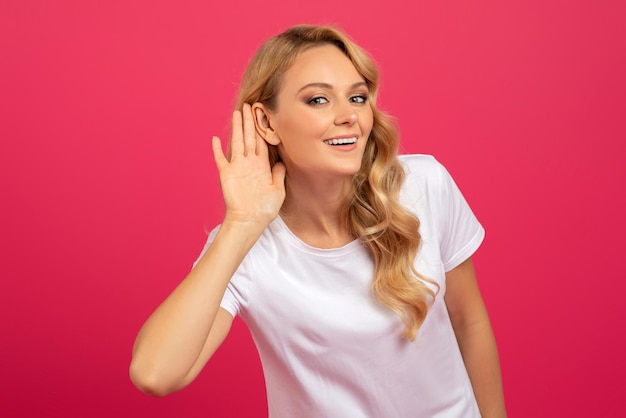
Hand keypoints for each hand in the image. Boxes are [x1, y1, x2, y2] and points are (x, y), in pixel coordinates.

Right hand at [212, 103, 285, 228]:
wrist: (250, 221)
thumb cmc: (265, 209)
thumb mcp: (278, 190)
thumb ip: (279, 174)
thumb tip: (283, 162)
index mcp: (262, 166)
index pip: (262, 142)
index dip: (262, 129)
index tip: (263, 116)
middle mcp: (249, 164)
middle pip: (249, 137)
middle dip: (250, 121)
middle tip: (249, 105)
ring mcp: (237, 167)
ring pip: (237, 141)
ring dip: (237, 127)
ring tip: (237, 112)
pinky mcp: (226, 174)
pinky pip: (220, 159)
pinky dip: (217, 149)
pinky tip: (214, 138)